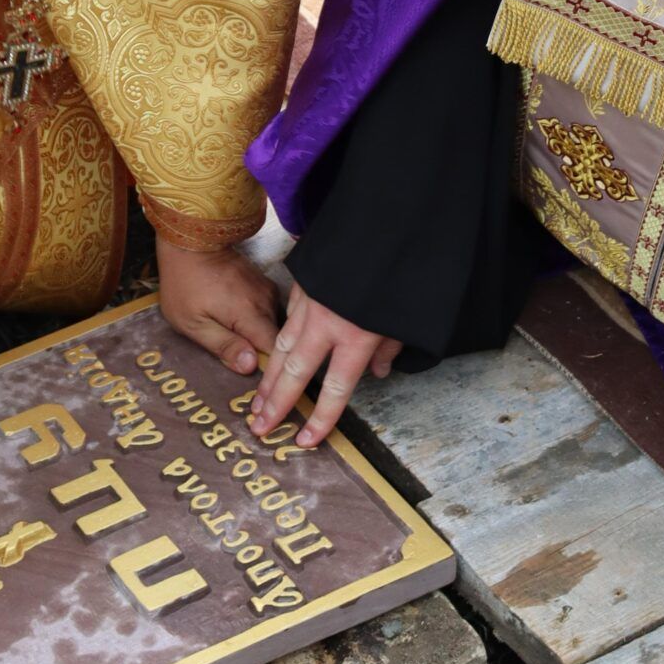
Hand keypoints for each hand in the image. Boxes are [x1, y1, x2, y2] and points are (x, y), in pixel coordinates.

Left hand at [157, 237, 279, 383]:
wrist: (191, 241)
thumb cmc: (185, 283)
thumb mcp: (193, 323)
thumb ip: (223, 346)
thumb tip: (251, 367)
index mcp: (250, 314)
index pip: (276, 351)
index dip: (272, 371)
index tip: (263, 387)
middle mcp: (266, 301)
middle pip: (277, 340)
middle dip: (266, 356)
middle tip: (245, 366)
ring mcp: (267, 290)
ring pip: (274, 326)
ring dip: (260, 338)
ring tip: (240, 346)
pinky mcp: (263, 284)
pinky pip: (268, 312)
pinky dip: (258, 323)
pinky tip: (241, 326)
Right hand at [247, 281, 400, 449]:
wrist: (385, 222)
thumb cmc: (400, 272)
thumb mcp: (406, 317)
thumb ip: (389, 347)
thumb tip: (377, 370)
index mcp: (356, 336)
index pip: (336, 389)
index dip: (321, 418)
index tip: (306, 440)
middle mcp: (328, 323)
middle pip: (297, 371)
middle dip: (276, 403)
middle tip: (259, 428)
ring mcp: (311, 301)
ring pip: (282, 345)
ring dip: (269, 375)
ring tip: (256, 401)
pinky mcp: (304, 282)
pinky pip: (288, 316)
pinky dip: (278, 337)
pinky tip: (271, 352)